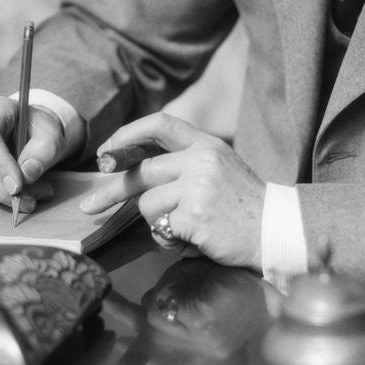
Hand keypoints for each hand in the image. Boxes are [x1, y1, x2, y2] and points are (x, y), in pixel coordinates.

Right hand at [0, 95, 81, 208]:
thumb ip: (44, 152)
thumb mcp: (51, 135)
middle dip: (2, 188)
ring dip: (1, 196)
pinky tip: (18, 197)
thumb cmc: (39, 130)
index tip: (17, 188)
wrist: (30, 132)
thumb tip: (28, 174)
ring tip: (32, 199)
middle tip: (30, 202)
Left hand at [81, 112, 264, 270]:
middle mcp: (200, 160)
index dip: (127, 135)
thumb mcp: (220, 168)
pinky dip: (168, 240)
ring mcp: (197, 186)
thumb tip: (136, 171)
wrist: (276, 230)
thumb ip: (185, 163)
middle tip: (89, 206)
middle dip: (110, 191)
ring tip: (183, 229)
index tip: (106, 152)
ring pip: (147, 204)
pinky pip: (159, 230)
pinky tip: (192, 240)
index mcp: (206, 144)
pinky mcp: (194, 215)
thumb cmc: (244, 206)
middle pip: (141, 171)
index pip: (160, 123)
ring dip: (156, 223)